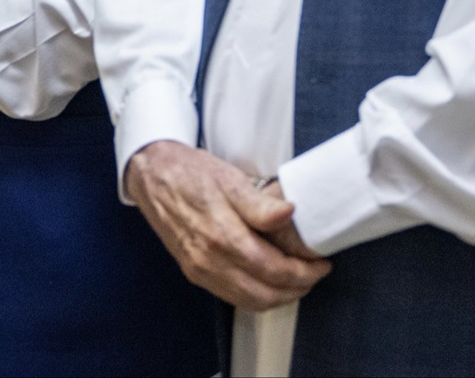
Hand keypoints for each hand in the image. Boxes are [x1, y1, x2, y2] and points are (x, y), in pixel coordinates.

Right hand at [125, 141, 331, 310]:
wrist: (153, 176)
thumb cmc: (191, 173)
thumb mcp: (229, 179)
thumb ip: (259, 203)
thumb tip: (289, 213)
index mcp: (222, 236)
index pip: (273, 270)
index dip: (303, 273)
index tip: (321, 265)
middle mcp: (209, 260)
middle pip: (263, 294)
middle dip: (296, 289)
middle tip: (314, 275)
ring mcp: (200, 269)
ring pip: (248, 301)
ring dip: (278, 297)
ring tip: (297, 280)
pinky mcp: (194, 272)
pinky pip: (230, 296)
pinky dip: (255, 296)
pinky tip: (268, 282)